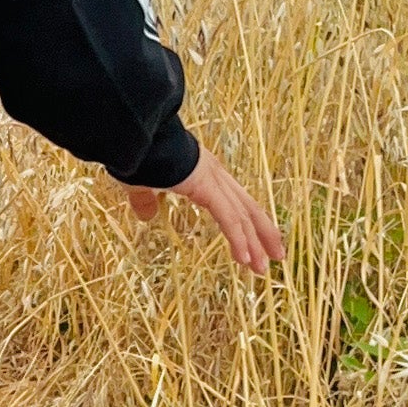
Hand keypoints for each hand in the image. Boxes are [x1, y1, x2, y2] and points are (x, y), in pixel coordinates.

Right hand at [124, 144, 284, 273]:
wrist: (135, 138)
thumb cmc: (137, 156)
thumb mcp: (141, 185)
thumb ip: (145, 200)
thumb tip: (144, 216)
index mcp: (203, 174)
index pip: (234, 203)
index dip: (247, 224)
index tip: (253, 244)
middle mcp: (216, 176)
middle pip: (248, 210)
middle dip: (262, 236)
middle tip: (272, 259)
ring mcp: (214, 181)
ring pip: (243, 217)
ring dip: (254, 244)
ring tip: (262, 268)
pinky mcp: (208, 187)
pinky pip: (228, 218)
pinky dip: (238, 239)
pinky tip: (244, 259)